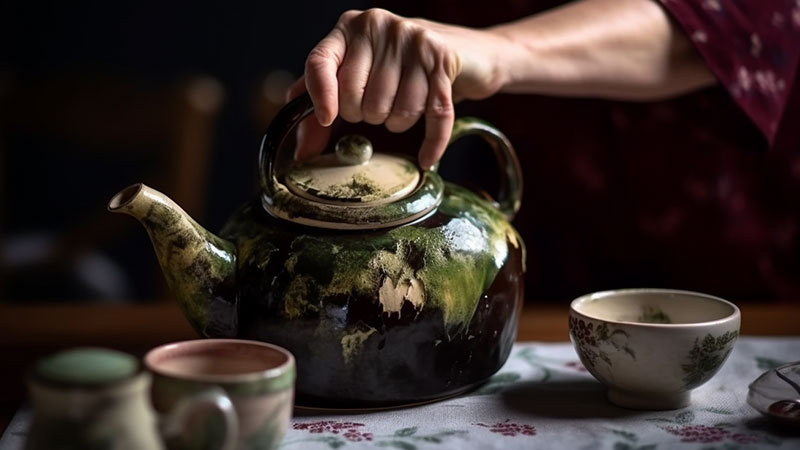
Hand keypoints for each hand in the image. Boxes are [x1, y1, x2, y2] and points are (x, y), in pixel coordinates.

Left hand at [286, 8, 507, 167]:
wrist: (471, 53)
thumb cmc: (405, 67)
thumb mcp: (361, 74)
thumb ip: (324, 102)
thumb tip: (301, 148)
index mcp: (350, 28)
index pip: (319, 64)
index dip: (318, 97)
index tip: (325, 121)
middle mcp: (378, 26)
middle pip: (357, 98)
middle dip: (369, 115)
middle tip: (383, 103)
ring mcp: (412, 41)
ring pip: (394, 110)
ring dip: (400, 122)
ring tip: (407, 105)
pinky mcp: (443, 60)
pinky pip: (432, 115)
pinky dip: (431, 143)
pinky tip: (427, 158)